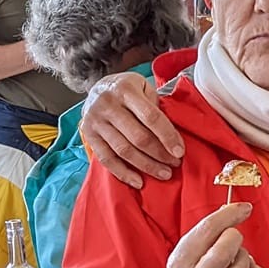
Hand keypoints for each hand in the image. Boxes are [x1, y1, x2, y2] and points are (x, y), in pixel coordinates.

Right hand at [80, 70, 181, 186]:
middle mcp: (108, 104)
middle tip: (174, 164)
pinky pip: (106, 159)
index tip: (179, 151)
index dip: (167, 136)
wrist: (97, 87)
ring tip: (163, 173)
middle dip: (159, 154)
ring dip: (146, 166)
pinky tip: (138, 181)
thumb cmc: (127, 89)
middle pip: (138, 137)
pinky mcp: (88, 135)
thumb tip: (172, 137)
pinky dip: (123, 173)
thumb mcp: (143, 86)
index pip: (151, 117)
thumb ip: (155, 106)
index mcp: (126, 90)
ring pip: (124, 150)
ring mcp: (96, 120)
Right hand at [151, 201, 265, 267]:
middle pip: (225, 251)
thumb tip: (238, 209)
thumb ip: (208, 230)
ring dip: (244, 256)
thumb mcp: (186, 249)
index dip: (230, 214)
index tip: (244, 208)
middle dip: (234, 238)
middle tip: (231, 239)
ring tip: (235, 258)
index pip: (208, 230)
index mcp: (182, 261)